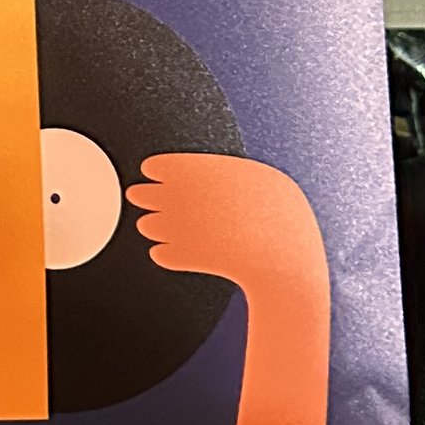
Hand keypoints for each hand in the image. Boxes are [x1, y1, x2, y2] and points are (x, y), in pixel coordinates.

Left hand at [130, 150, 324, 297]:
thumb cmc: (280, 216)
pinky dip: (172, 254)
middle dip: (149, 199)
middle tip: (160, 203)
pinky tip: (190, 253)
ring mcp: (176, 227)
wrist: (286, 258)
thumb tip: (207, 174)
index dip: (162, 174)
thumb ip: (224, 172)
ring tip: (182, 230)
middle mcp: (177, 196)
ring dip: (159, 228)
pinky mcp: (180, 257)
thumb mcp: (259, 177)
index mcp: (193, 170)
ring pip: (145, 225)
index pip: (153, 166)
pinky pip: (159, 254)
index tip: (170, 180)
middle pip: (138, 193)